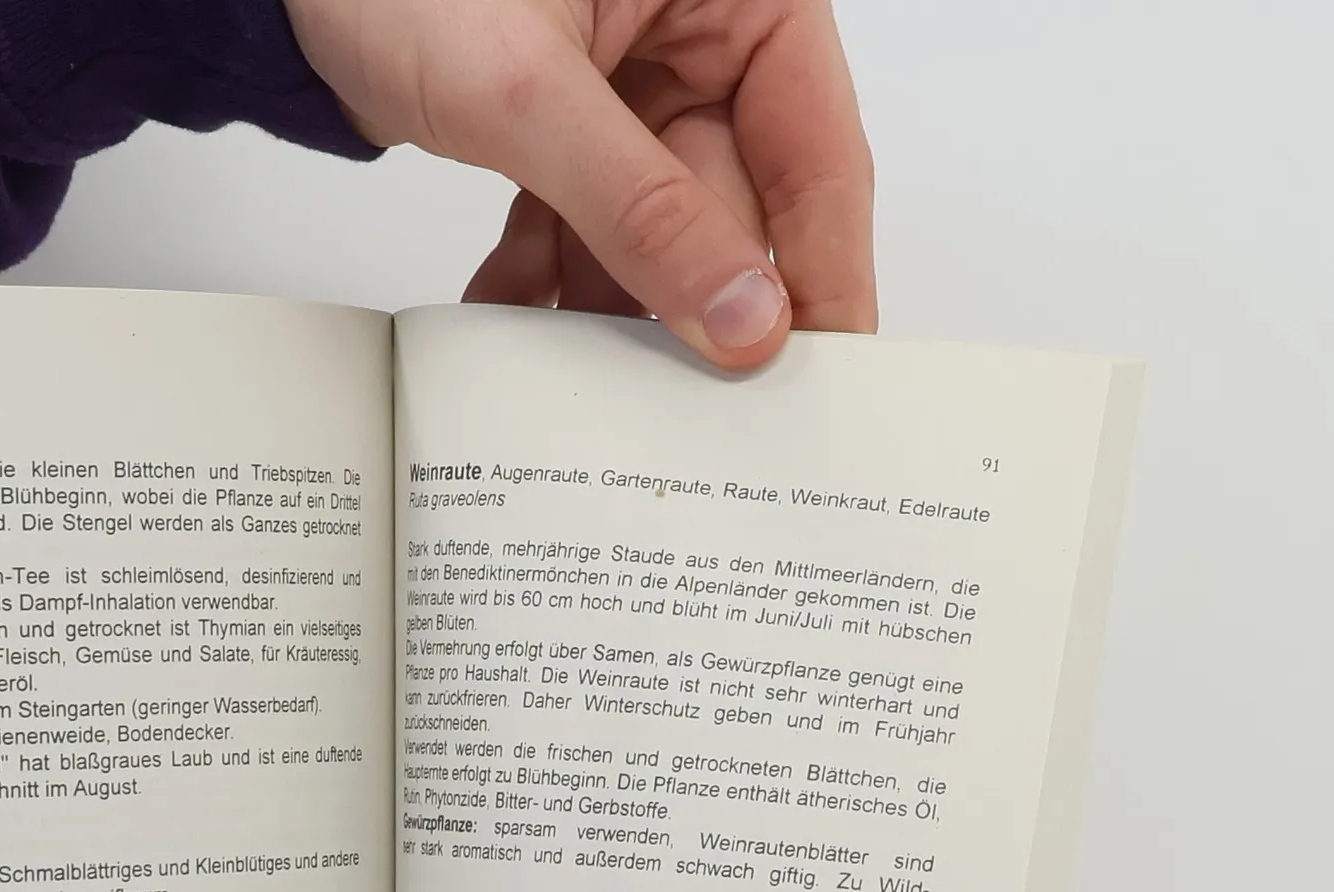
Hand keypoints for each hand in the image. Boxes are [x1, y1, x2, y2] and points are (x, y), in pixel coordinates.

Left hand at [286, 0, 874, 365]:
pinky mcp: (566, 119)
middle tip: (691, 412)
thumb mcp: (529, 94)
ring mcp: (631, 79)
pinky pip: (581, 219)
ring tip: (579, 377)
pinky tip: (509, 314)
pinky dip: (545, 271)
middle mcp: (699, 30)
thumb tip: (739, 319)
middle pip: (733, 203)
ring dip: (607, 301)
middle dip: (694, 303)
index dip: (825, 272)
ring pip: (652, 227)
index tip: (821, 372)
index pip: (819, 152)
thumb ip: (639, 210)